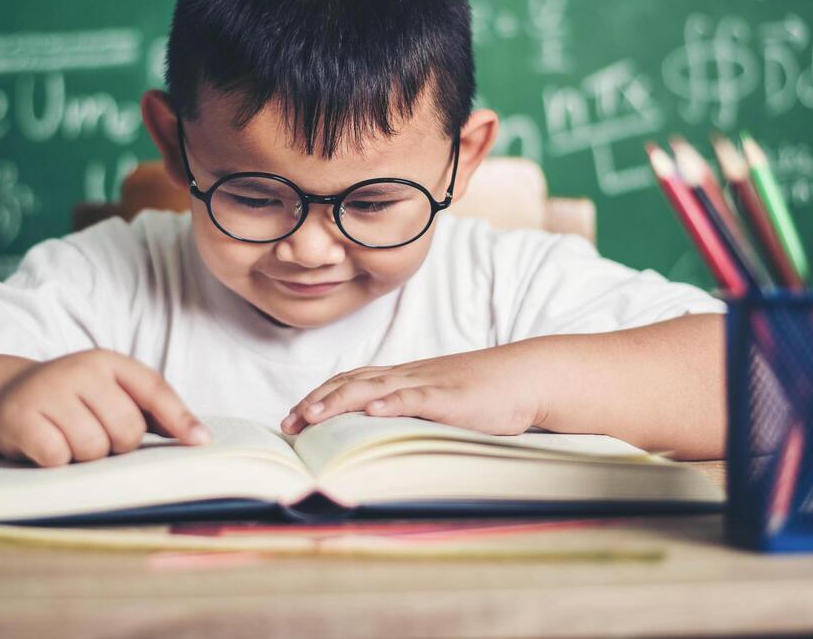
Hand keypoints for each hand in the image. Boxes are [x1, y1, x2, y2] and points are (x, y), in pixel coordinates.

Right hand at [0, 349, 209, 465]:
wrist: (2, 398)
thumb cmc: (70, 403)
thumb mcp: (108, 393)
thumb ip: (150, 410)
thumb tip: (198, 438)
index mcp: (107, 362)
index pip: (154, 389)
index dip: (180, 418)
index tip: (201, 444)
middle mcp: (79, 370)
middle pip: (126, 430)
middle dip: (116, 446)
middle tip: (94, 436)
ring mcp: (48, 391)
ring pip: (93, 448)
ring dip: (84, 457)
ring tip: (66, 439)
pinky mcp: (20, 418)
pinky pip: (58, 457)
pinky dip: (56, 462)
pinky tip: (45, 448)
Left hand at [280, 342, 546, 436]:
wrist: (524, 377)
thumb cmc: (483, 396)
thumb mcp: (438, 406)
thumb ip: (410, 416)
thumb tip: (380, 435)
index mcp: (402, 379)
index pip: (349, 382)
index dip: (319, 397)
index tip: (291, 418)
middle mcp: (407, 377)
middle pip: (350, 383)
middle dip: (316, 401)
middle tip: (288, 424)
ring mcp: (427, 384)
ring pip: (374, 388)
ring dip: (339, 401)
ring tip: (312, 415)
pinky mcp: (449, 397)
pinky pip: (415, 397)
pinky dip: (391, 402)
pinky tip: (372, 411)